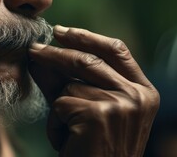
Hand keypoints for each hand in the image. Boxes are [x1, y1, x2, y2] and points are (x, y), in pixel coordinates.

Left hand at [28, 25, 159, 156]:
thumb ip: (64, 80)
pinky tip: (67, 141)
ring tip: (68, 131)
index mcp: (143, 91)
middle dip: (55, 54)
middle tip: (33, 50)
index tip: (61, 31)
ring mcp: (121, 104)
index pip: (116, 50)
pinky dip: (55, 123)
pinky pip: (61, 103)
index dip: (87, 37)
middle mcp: (138, 96)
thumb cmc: (92, 146)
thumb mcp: (84, 108)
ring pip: (70, 85)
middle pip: (88, 60)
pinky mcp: (99, 115)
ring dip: (58, 107)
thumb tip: (39, 54)